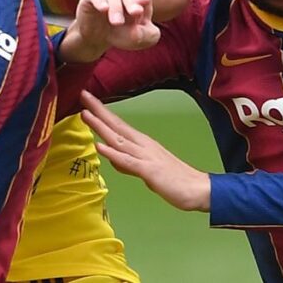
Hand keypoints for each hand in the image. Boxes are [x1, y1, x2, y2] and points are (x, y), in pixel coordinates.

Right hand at [59, 0, 160, 62]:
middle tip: (135, 13)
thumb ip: (148, 35)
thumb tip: (137, 31)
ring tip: (117, 23)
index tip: (144, 2)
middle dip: (131, 0)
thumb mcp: (141, 39)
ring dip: (116, 6)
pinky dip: (100, 0)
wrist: (98, 39)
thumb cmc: (123, 34)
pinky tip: (104, 9)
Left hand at [80, 90, 209, 211]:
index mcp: (142, 143)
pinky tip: (100, 146)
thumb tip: (113, 158)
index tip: (87, 99)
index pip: (118, 124)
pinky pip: (128, 161)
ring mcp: (146, 156)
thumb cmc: (174, 179)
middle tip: (83, 94)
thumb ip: (128, 163)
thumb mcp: (146, 169)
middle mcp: (142, 145)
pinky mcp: (149, 170)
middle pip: (116, 125)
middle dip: (98, 110)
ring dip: (101, 127)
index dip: (102, 112)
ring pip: (118, 139)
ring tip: (85, 114)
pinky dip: (113, 154)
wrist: (199, 189)